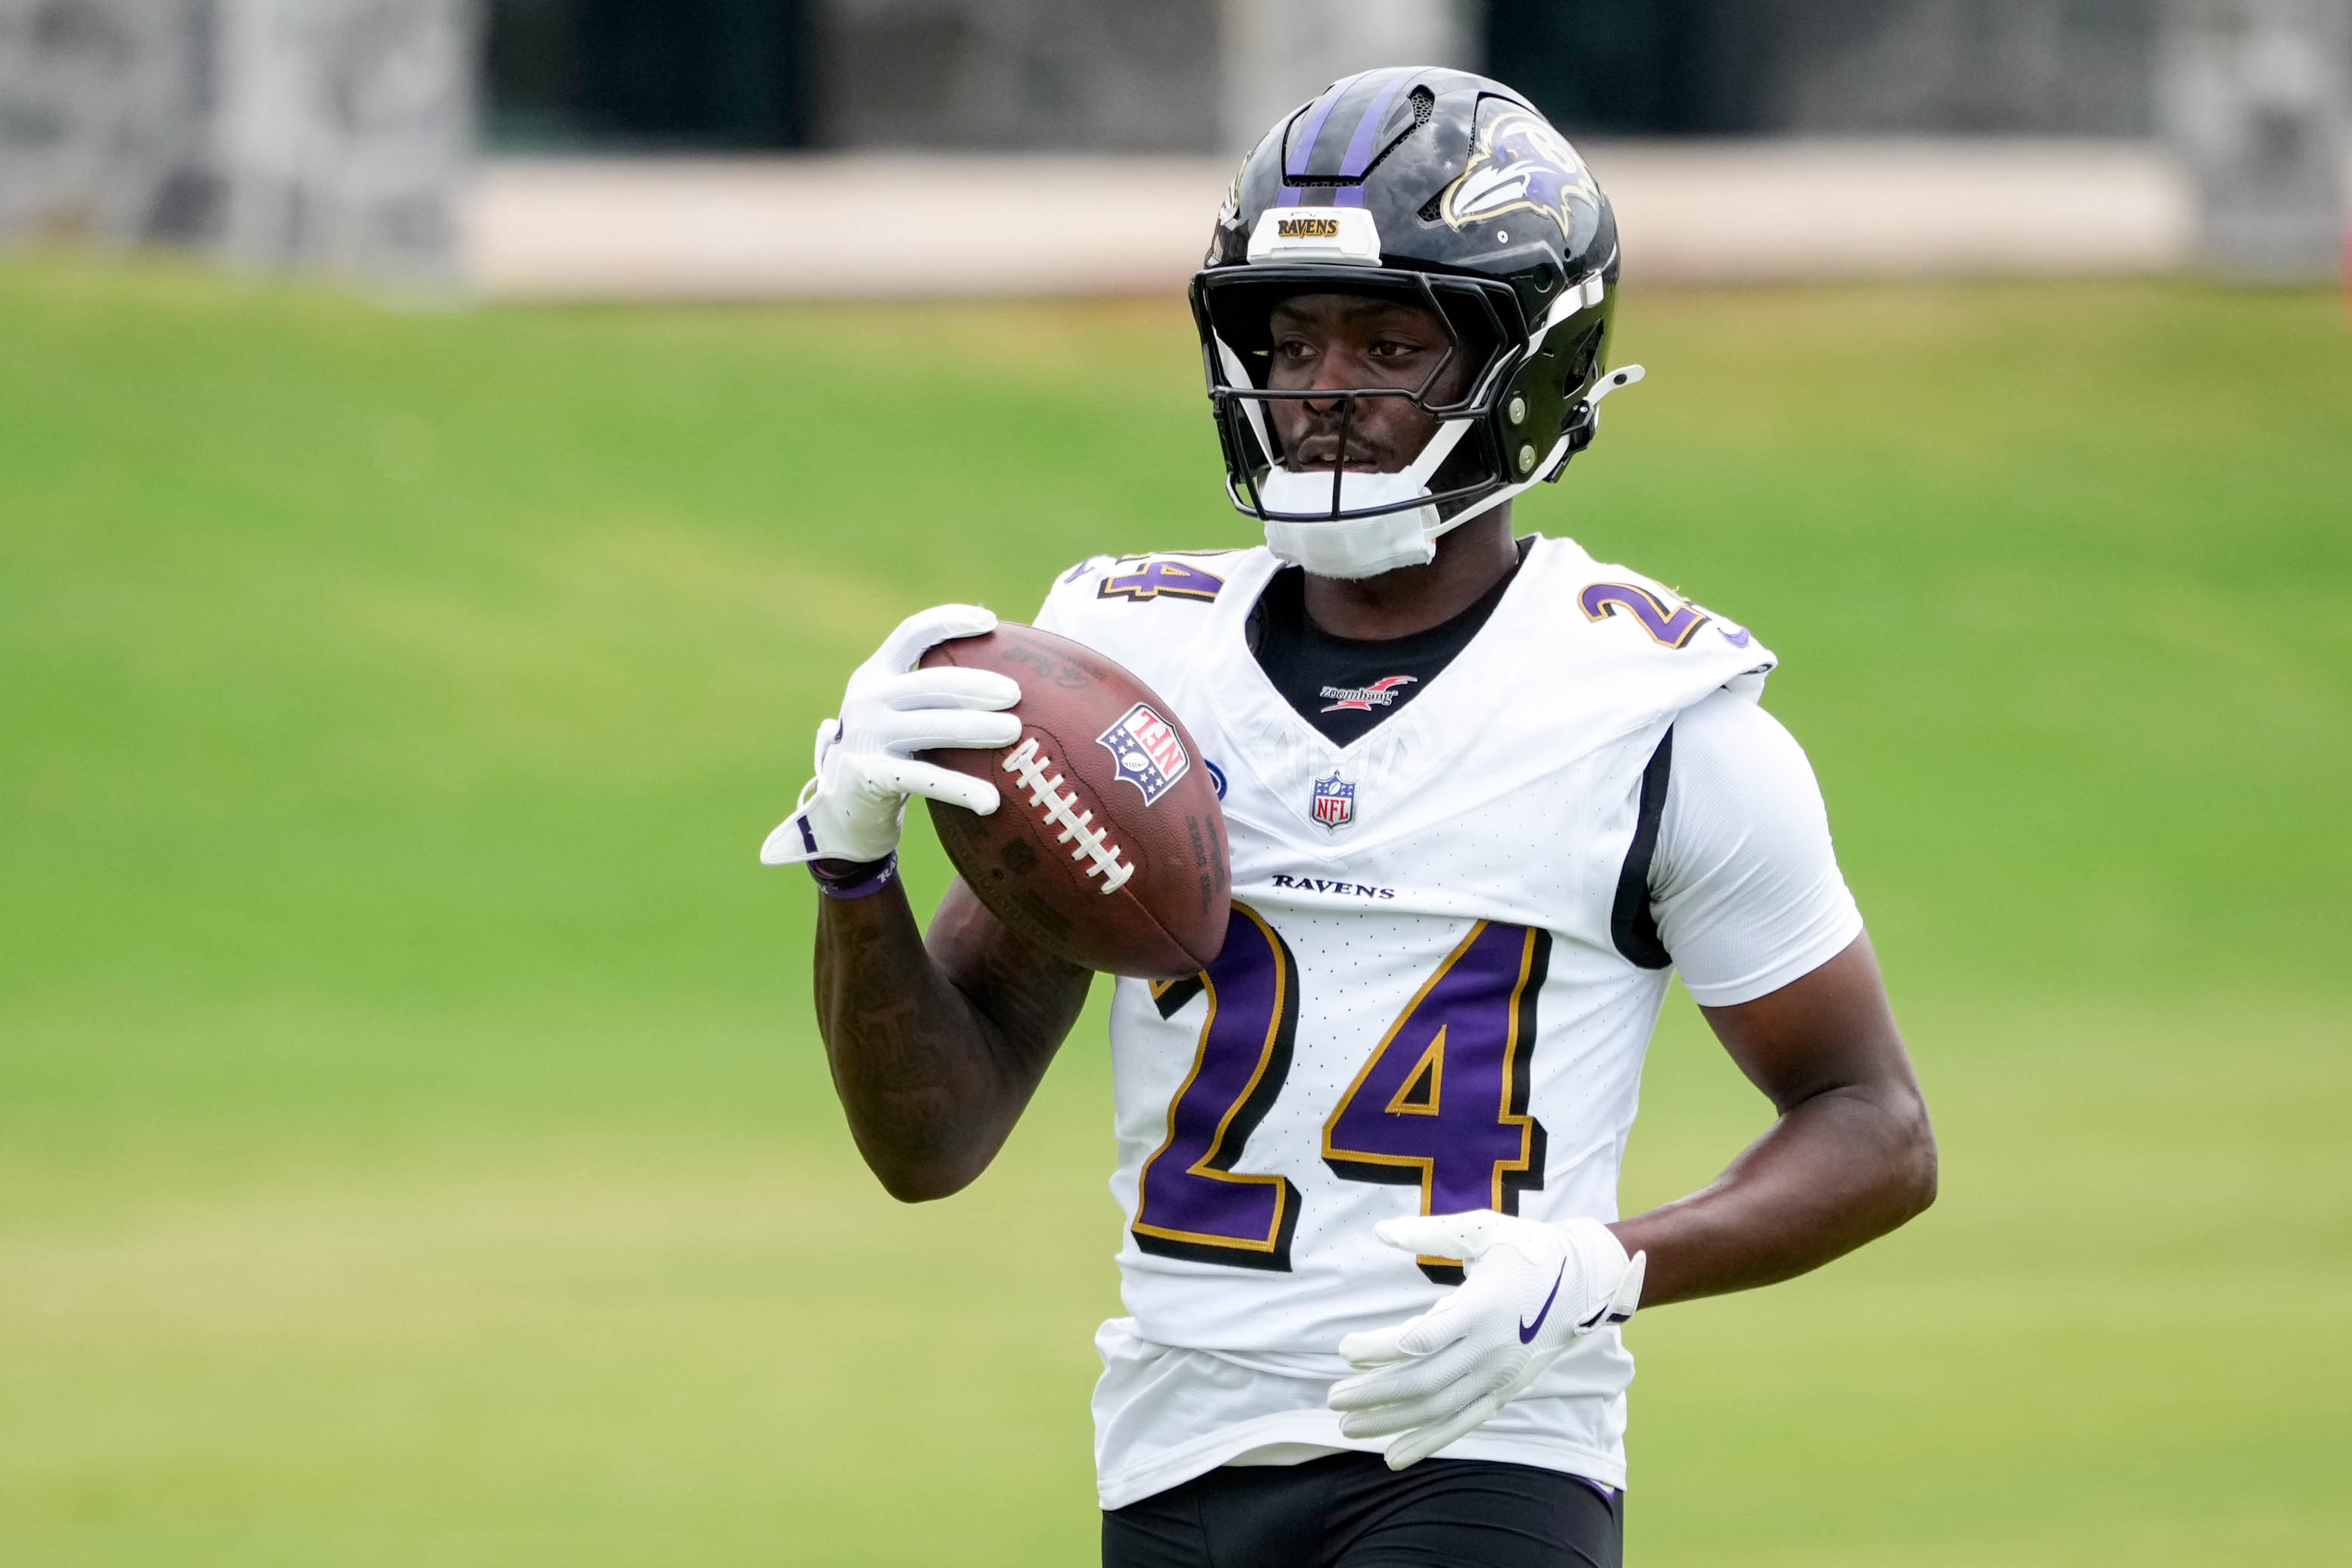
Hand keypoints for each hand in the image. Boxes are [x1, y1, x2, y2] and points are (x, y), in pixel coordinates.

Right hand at [759, 605, 1022, 866]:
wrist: (844, 812)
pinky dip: (960, 788)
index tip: (991, 622)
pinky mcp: (870, 776)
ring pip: (931, 726)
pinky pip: (925, 778)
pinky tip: (991, 800)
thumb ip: (933, 693)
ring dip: (976, 728)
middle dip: (976, 685)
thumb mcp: (900, 714)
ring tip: (1014, 732)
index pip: (912, 634)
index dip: (950, 621)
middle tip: (1015, 694)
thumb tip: (1011, 674)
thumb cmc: (891, 755)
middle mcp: (867, 699)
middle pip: (930, 682)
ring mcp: (866, 737)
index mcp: (876, 674)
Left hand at [1327, 1211, 1644, 1470]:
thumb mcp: (1480, 1230)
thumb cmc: (1525, 1248)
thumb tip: (1379, 1231)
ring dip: (1391, 1422)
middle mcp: (1491, 1349)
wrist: (1585, 1280)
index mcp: (1481, 1307)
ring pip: (1438, 1410)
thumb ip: (1429, 1233)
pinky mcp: (1506, 1391)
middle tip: (1334, 1397)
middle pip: (1423, 1383)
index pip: (1421, 1339)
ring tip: (1349, 1427)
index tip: (1345, 1350)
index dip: (1379, 1349)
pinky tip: (1395, 1456)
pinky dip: (1428, 1442)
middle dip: (1374, 1394)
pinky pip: (1463, 1423)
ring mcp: (1500, 1376)